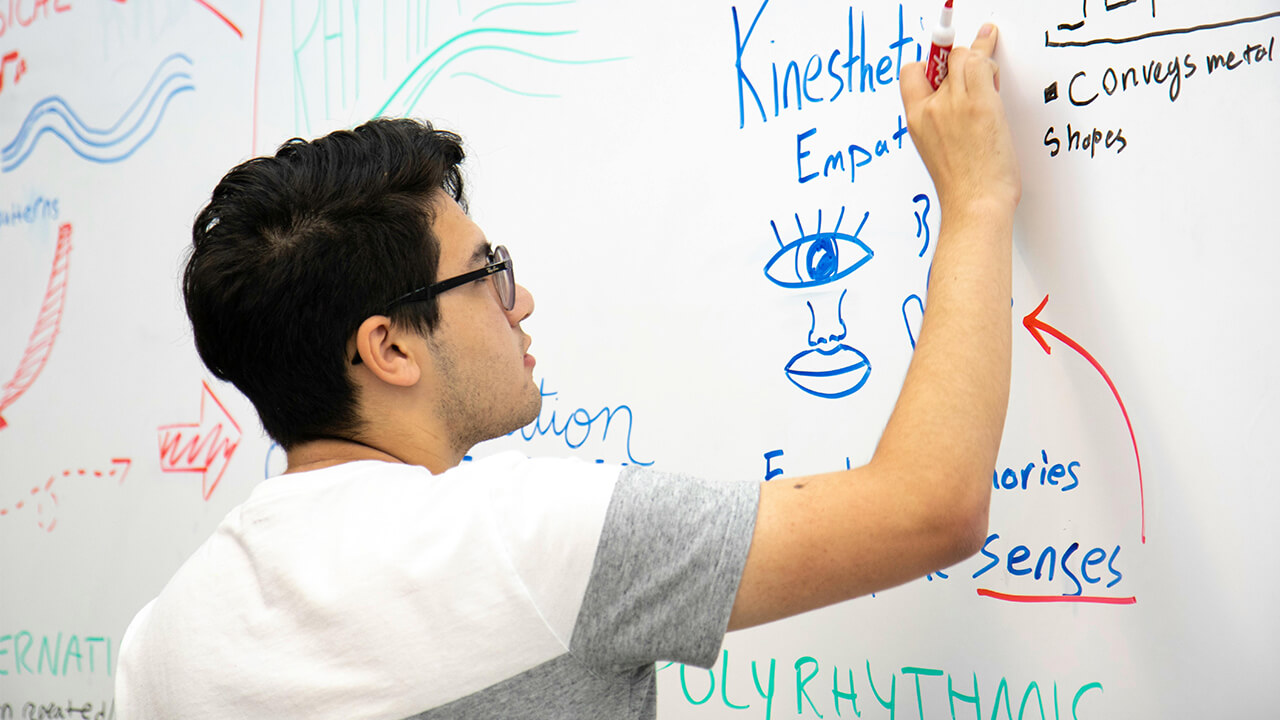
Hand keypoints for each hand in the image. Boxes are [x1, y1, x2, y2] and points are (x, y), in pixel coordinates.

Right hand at [900, 24, 1020, 216]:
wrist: (975, 204)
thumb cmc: (964, 186)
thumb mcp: (938, 149)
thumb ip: (942, 120)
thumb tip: (958, 100)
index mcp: (916, 119)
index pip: (912, 73)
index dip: (930, 66)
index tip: (946, 70)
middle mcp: (930, 108)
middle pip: (943, 60)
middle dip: (963, 63)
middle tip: (979, 79)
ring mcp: (954, 103)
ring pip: (964, 56)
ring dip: (981, 62)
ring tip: (991, 86)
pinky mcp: (979, 103)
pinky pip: (982, 63)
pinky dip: (992, 66)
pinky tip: (997, 84)